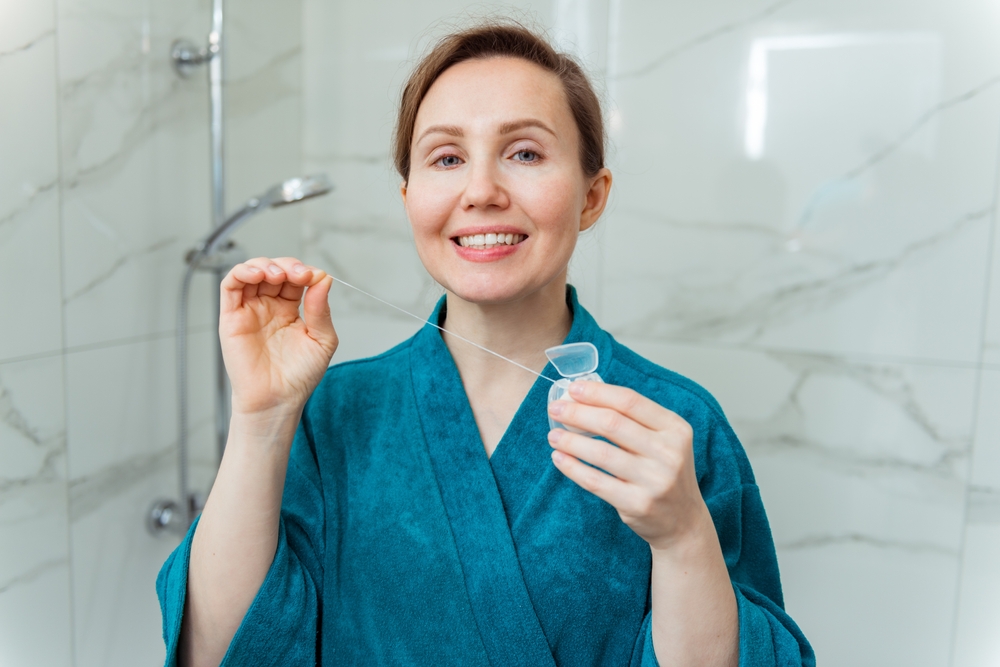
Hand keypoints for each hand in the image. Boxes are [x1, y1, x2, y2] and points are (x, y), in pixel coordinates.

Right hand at [220, 257, 336, 416]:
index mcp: (290, 310)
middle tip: (299, 275)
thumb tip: (324, 278)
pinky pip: (230, 286)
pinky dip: (241, 272)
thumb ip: (321, 309)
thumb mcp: (322, 340)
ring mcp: (249, 310)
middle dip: (287, 266)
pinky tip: (258, 274)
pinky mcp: (231, 317)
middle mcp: (268, 306)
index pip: (295, 278)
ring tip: (278, 275)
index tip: (315, 277)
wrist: (278, 400)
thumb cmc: (299, 376)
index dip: (304, 271)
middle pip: (274, 270)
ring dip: (264, 265)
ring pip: (251, 272)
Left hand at [547, 381, 710, 550]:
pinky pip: (596, 481)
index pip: (630, 401)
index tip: (573, 389)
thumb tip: (586, 398)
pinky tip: (560, 458)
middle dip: (578, 413)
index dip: (597, 393)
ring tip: (553, 435)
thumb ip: (634, 420)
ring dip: (571, 441)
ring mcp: (654, 480)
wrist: (683, 520)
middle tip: (556, 409)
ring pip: (601, 453)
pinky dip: (573, 468)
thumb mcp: (664, 440)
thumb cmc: (665, 472)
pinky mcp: (638, 504)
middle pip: (613, 423)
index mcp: (675, 428)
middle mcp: (668, 452)